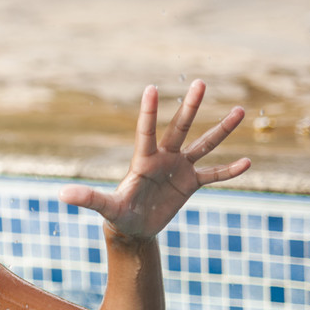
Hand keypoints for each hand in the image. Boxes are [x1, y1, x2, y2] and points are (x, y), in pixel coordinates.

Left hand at [59, 80, 250, 239]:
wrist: (134, 227)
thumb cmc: (118, 214)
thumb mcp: (106, 207)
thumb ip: (88, 198)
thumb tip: (61, 195)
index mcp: (143, 159)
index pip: (146, 131)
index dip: (148, 111)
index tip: (151, 87)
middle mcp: (163, 158)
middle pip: (179, 127)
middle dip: (190, 106)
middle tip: (201, 82)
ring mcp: (179, 169)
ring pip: (203, 145)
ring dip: (221, 130)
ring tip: (241, 110)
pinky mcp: (190, 184)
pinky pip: (214, 175)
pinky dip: (229, 171)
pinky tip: (248, 163)